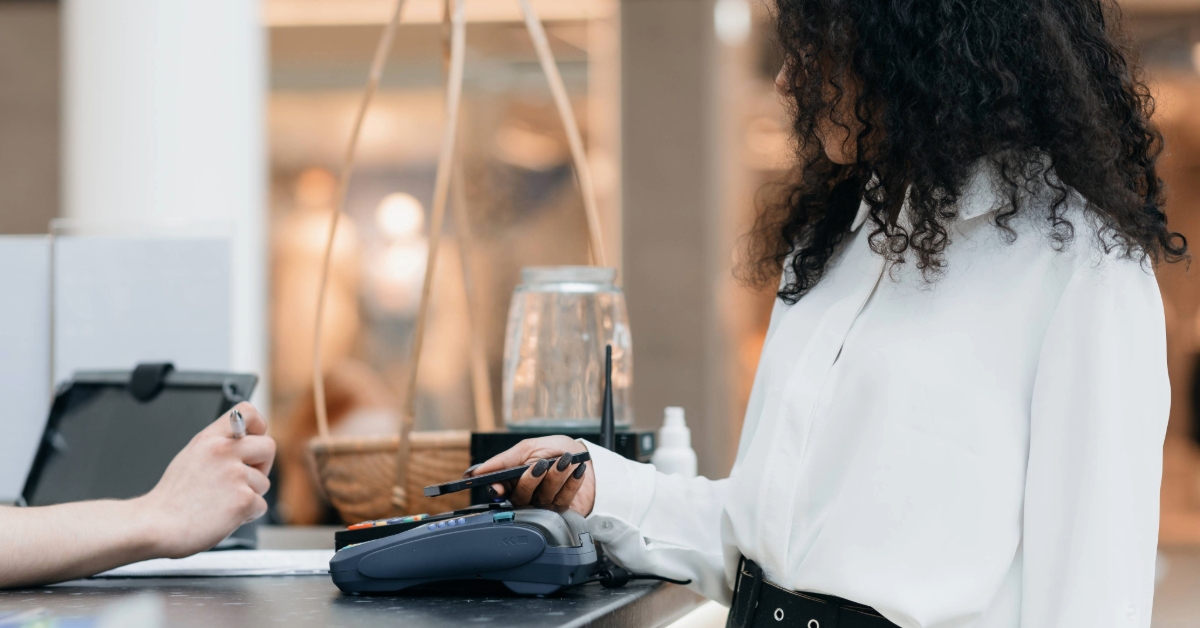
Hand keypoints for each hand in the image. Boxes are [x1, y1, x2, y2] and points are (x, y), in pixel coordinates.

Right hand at [137, 403, 275, 558]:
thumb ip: (216, 447)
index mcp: (209, 439)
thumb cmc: (171, 499)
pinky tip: (225, 516)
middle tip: (245, 479)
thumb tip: (243, 442)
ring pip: (264, 482)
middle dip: (263, 465)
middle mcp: (223, 452)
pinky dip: (247, 515)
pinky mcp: (243, 500)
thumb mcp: (189, 457)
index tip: (254, 439)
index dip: (258, 425)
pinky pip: (261, 506)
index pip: (247, 411)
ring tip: (222, 503)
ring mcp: (234, 475)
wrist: (155, 526)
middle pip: (268, 446)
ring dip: (249, 495)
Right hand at [468, 436, 595, 515]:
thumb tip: (477, 471)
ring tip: (565, 461)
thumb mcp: (528, 448)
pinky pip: (564, 500)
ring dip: (555, 477)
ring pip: (543, 498)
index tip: (498, 486)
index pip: (499, 491)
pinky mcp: (563, 511)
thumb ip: (504, 460)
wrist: (583, 456)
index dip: (497, 490)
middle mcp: (527, 496)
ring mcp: (544, 505)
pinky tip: (577, 470)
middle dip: (530, 480)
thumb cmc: (554, 450)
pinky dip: (571, 483)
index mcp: (513, 481)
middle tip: (542, 464)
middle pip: (520, 497)